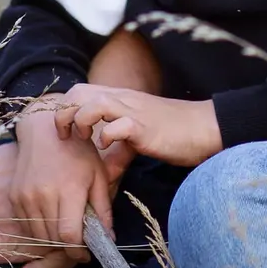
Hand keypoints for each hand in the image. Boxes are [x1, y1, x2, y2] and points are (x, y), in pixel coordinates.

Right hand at [12, 95, 112, 259]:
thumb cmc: (77, 149)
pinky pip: (27, 226)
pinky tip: (51, 220)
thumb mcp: (98, 173)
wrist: (44, 129)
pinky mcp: (15, 197)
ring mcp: (26, 197)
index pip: (69, 236)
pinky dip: (40, 230)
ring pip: (39, 236)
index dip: (78, 252)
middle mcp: (44, 195)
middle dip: (68, 248)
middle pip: (54, 240)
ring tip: (66, 231)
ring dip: (53, 241)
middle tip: (78, 243)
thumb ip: (103, 207)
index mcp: (69, 189)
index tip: (86, 253)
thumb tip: (110, 238)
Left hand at [55, 85, 222, 166]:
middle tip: (67, 136)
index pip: (79, 90)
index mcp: (119, 98)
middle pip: (78, 91)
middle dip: (63, 114)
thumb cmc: (173, 133)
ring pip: (93, 103)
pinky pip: (116, 126)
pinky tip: (107, 148)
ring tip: (85, 139)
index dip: (63, 109)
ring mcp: (133, 110)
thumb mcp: (138, 140)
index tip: (64, 132)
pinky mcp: (144, 126)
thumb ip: (118, 152)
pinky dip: (105, 137)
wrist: (203, 128)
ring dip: (81, 121)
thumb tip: (102, 176)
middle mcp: (122, 99)